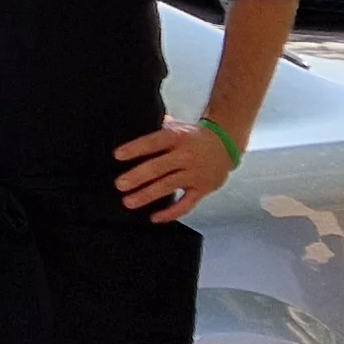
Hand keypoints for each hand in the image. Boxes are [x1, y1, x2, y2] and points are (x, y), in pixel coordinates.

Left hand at [114, 119, 236, 222]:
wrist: (226, 145)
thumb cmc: (193, 137)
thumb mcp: (177, 127)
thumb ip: (157, 129)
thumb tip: (131, 126)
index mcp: (178, 137)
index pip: (154, 142)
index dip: (136, 148)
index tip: (117, 155)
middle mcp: (186, 155)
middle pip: (159, 166)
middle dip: (138, 176)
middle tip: (120, 184)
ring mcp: (195, 174)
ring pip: (168, 186)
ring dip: (147, 195)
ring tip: (128, 202)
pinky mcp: (202, 189)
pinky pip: (186, 204)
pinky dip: (171, 213)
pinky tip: (154, 217)